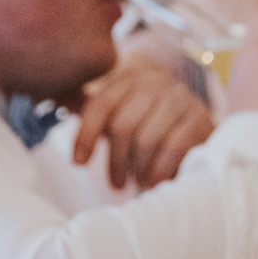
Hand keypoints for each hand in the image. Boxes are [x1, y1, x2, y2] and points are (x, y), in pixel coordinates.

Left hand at [62, 48, 214, 189]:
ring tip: (137, 182)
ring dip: (138, 168)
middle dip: (116, 161)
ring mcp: (180, 97)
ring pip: (146, 139)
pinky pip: (172, 148)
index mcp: (130, 75)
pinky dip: (159, 170)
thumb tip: (56, 98)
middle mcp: (155, 80)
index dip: (85, 135)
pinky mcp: (200, 118)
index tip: (78, 162)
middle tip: (115, 183)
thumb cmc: (152, 125)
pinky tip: (154, 181)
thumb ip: (93, 106)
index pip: (100, 104)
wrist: (202, 132)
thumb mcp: (121, 112)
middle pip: (122, 124)